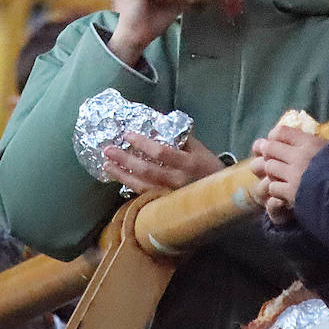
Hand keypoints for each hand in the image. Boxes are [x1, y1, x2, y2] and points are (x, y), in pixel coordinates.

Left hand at [102, 133, 223, 191]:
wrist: (221, 195)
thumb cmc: (208, 166)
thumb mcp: (199, 148)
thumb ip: (179, 137)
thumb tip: (156, 122)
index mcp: (188, 163)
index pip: (162, 153)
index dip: (143, 144)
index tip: (128, 135)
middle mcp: (178, 181)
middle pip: (147, 171)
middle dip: (125, 160)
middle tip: (108, 150)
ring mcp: (170, 195)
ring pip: (142, 186)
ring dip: (122, 175)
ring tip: (107, 165)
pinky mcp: (165, 205)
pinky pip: (144, 195)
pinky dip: (129, 186)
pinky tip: (118, 177)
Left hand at [250, 125, 326, 214]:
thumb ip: (322, 144)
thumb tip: (316, 139)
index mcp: (310, 142)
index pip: (281, 132)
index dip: (274, 136)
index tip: (275, 141)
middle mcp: (298, 156)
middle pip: (270, 148)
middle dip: (268, 153)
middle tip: (271, 158)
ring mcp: (293, 175)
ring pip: (269, 167)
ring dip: (271, 172)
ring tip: (277, 176)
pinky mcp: (291, 193)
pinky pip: (273, 187)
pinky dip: (275, 189)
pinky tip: (282, 191)